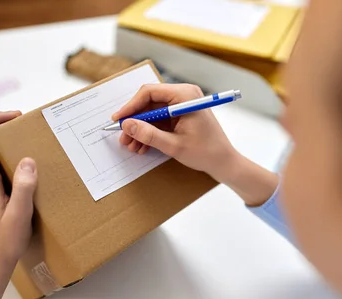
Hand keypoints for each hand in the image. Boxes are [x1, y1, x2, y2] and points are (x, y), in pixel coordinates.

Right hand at [113, 84, 238, 182]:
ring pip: (152, 113)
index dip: (130, 106)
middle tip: (123, 137)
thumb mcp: (174, 145)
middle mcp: (183, 95)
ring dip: (140, 129)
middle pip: (148, 102)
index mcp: (185, 95)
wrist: (223, 162)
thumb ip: (149, 134)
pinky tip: (142, 146)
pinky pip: (159, 120)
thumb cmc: (206, 152)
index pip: (149, 92)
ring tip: (132, 146)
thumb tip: (127, 125)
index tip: (118, 120)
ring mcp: (181, 105)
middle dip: (135, 121)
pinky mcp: (180, 115)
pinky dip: (150, 132)